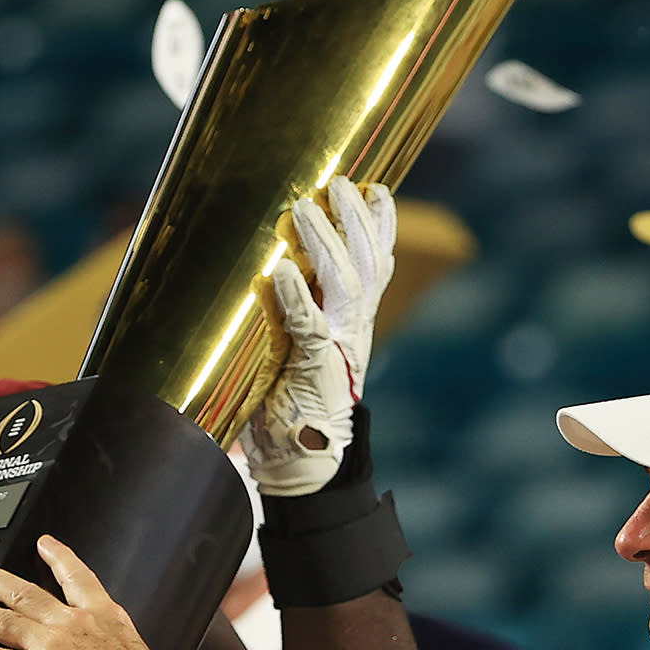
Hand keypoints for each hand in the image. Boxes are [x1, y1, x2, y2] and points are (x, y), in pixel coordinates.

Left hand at [0, 535, 175, 649]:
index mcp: (99, 613)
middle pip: (24, 592)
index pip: (75, 575)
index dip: (57, 556)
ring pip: (2, 620)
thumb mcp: (132, 643)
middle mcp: (70, 622)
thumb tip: (96, 648)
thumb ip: (108, 636)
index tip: (43, 544)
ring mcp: (49, 645)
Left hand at [241, 175, 395, 495]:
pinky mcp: (315, 372)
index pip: (376, 265)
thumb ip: (289, 314)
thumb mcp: (295, 350)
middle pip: (366, 265)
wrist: (302, 466)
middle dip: (354, 221)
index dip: (379, 226)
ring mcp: (339, 351)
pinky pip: (309, 328)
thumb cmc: (292, 406)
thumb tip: (270, 272)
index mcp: (354, 324)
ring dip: (323, 244)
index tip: (374, 187)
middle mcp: (354, 332)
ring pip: (345, 286)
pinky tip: (280, 272)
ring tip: (303, 210)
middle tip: (338, 183)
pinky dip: (296, 298)